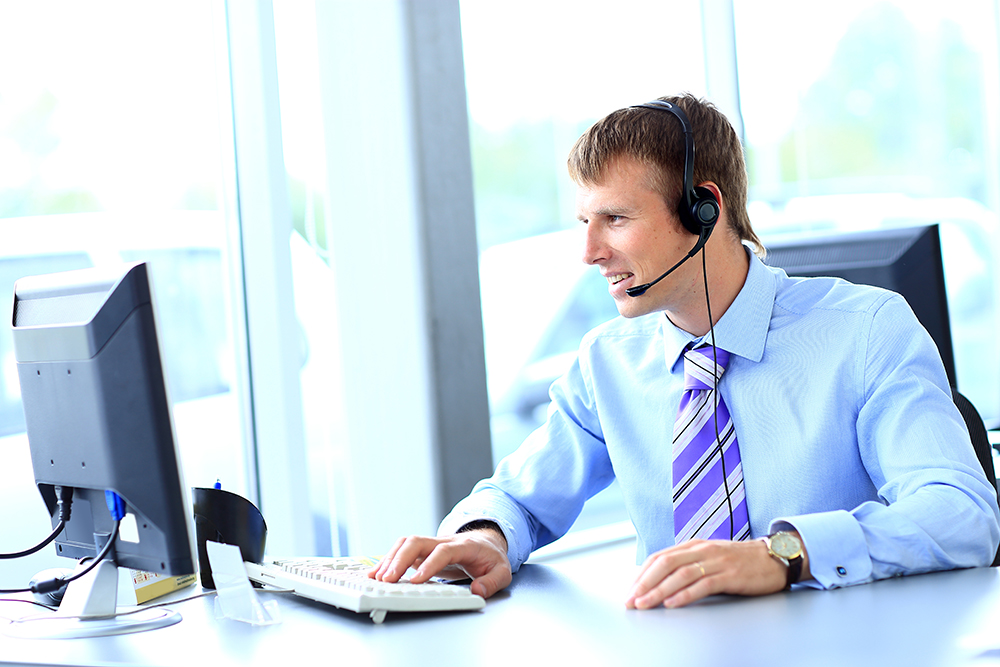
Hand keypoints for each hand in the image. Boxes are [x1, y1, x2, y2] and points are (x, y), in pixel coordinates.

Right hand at [369, 528, 511, 598]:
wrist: (486, 542)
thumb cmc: (491, 558)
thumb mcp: (502, 571)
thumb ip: (492, 582)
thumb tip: (477, 591)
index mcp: (464, 546)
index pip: (443, 551)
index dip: (429, 565)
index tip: (416, 581)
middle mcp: (444, 541)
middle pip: (417, 542)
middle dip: (400, 560)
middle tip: (388, 580)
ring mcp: (431, 544)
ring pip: (406, 544)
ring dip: (390, 559)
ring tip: (377, 578)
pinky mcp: (423, 551)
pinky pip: (402, 550)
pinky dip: (388, 560)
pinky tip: (377, 573)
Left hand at [626, 537, 804, 609]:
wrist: (775, 558)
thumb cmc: (741, 561)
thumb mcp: (710, 557)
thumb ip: (688, 564)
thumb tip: (661, 580)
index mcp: (694, 545)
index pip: (660, 557)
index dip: (642, 574)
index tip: (630, 591)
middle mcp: (702, 550)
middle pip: (665, 564)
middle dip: (644, 583)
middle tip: (631, 600)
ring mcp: (717, 561)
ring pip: (680, 574)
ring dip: (659, 590)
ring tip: (645, 604)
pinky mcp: (730, 575)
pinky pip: (703, 584)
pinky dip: (685, 594)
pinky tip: (673, 603)